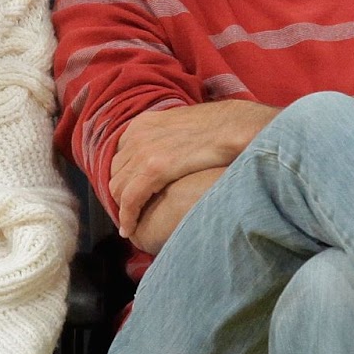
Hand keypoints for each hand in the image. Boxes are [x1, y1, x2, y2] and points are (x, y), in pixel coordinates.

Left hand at [108, 101, 276, 240]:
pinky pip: (130, 200)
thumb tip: (167, 159)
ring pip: (118, 188)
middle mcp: (137, 135)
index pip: (119, 158)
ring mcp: (144, 150)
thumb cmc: (222, 130)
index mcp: (143, 123)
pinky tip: (130, 230)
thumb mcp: (184, 129)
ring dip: (123, 209)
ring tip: (132, 224)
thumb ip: (168, 142)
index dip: (125, 180)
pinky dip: (127, 217)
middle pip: (115, 174)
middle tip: (132, 214)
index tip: (133, 195)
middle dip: (121, 196)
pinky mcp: (154, 168)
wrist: (238, 126)